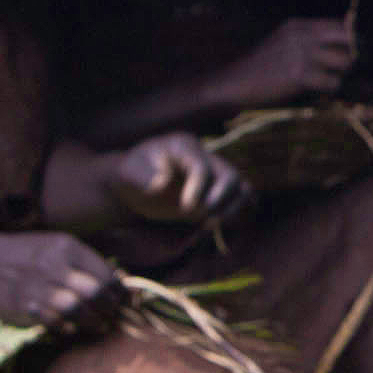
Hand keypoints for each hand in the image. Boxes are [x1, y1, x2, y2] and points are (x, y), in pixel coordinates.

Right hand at [0, 231, 121, 326]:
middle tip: (112, 315)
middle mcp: (52, 265)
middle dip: (109, 308)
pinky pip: (54, 322)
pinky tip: (71, 328)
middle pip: (94, 292)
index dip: (119, 292)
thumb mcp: (59, 248)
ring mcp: (37, 286)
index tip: (125, 302)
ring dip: (92, 322)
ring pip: (76, 309)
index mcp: (66, 247)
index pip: (104, 274)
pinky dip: (67, 328)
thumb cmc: (32, 256)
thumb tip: (123, 286)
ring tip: (98, 326)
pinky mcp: (24, 306)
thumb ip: (88, 264)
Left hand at [107, 133, 249, 224]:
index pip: (201, 166)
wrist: (137, 185)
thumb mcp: (129, 174)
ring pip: (242, 188)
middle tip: (203, 217)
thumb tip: (162, 183)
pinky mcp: (220, 193)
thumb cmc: (131, 176)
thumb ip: (143, 177)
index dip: (198, 188)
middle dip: (221, 199)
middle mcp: (206, 158)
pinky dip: (239, 214)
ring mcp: (216, 175)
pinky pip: (242, 201)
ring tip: (210, 224)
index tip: (186, 208)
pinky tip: (219, 226)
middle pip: (231, 176)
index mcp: (184, 147)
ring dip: (233, 209)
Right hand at [218, 17, 357, 108]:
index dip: (355, 40)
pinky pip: (333, 83)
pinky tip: (317, 92)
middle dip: (358, 56)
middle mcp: (302, 35)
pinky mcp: (299, 75)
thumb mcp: (284, 45)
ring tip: (329, 81)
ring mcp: (301, 54)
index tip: (359, 54)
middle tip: (352, 70)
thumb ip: (309, 42)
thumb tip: (346, 48)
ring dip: (343, 75)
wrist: (234, 83)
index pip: (341, 25)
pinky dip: (330, 90)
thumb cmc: (262, 69)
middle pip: (350, 39)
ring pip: (346, 62)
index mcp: (298, 26)